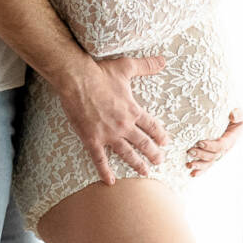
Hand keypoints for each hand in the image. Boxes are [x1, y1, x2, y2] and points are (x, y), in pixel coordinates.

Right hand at [58, 55, 169, 185]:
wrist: (76, 79)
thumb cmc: (100, 72)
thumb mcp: (126, 67)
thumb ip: (146, 66)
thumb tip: (162, 60)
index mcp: (133, 110)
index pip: (152, 126)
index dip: (160, 135)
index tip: (165, 142)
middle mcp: (124, 125)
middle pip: (143, 143)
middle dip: (153, 153)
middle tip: (160, 161)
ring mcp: (108, 134)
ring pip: (126, 154)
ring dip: (137, 164)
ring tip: (145, 172)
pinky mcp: (92, 139)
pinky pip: (100, 159)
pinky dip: (105, 171)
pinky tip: (110, 181)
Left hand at [186, 108, 242, 176]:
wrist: (231, 116)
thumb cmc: (235, 113)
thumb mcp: (240, 112)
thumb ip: (239, 113)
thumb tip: (233, 116)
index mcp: (232, 138)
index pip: (222, 145)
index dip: (211, 146)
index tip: (199, 143)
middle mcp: (225, 148)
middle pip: (214, 156)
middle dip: (201, 155)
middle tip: (189, 151)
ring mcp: (219, 152)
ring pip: (210, 162)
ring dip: (199, 165)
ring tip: (188, 165)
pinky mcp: (212, 153)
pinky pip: (207, 164)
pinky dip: (200, 170)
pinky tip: (192, 174)